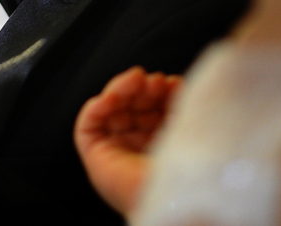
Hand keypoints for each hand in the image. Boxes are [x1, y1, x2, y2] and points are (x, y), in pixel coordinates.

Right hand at [74, 66, 181, 214]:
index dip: (161, 93)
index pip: (155, 111)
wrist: (179, 199)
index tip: (172, 83)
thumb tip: (171, 81)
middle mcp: (140, 152)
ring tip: (135, 80)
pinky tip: (113, 96)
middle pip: (131, 107)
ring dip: (120, 89)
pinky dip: (96, 106)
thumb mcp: (191, 127)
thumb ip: (180, 104)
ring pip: (110, 111)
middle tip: (154, 81)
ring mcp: (118, 154)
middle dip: (141, 88)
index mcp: (166, 148)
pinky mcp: (96, 158)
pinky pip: (87, 126)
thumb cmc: (193, 170)